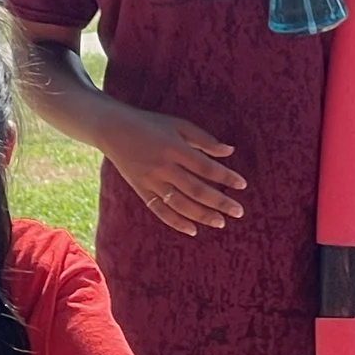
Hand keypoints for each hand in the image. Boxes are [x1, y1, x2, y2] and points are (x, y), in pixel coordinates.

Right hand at [104, 105, 245, 235]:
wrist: (112, 129)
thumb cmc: (150, 124)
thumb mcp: (178, 125)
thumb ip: (204, 139)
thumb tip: (229, 151)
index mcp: (175, 148)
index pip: (206, 167)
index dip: (225, 177)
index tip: (242, 185)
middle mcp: (163, 167)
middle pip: (196, 190)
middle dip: (219, 202)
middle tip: (238, 212)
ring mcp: (150, 181)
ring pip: (179, 204)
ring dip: (201, 215)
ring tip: (220, 223)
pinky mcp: (140, 189)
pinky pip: (159, 210)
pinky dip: (176, 222)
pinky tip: (192, 230)